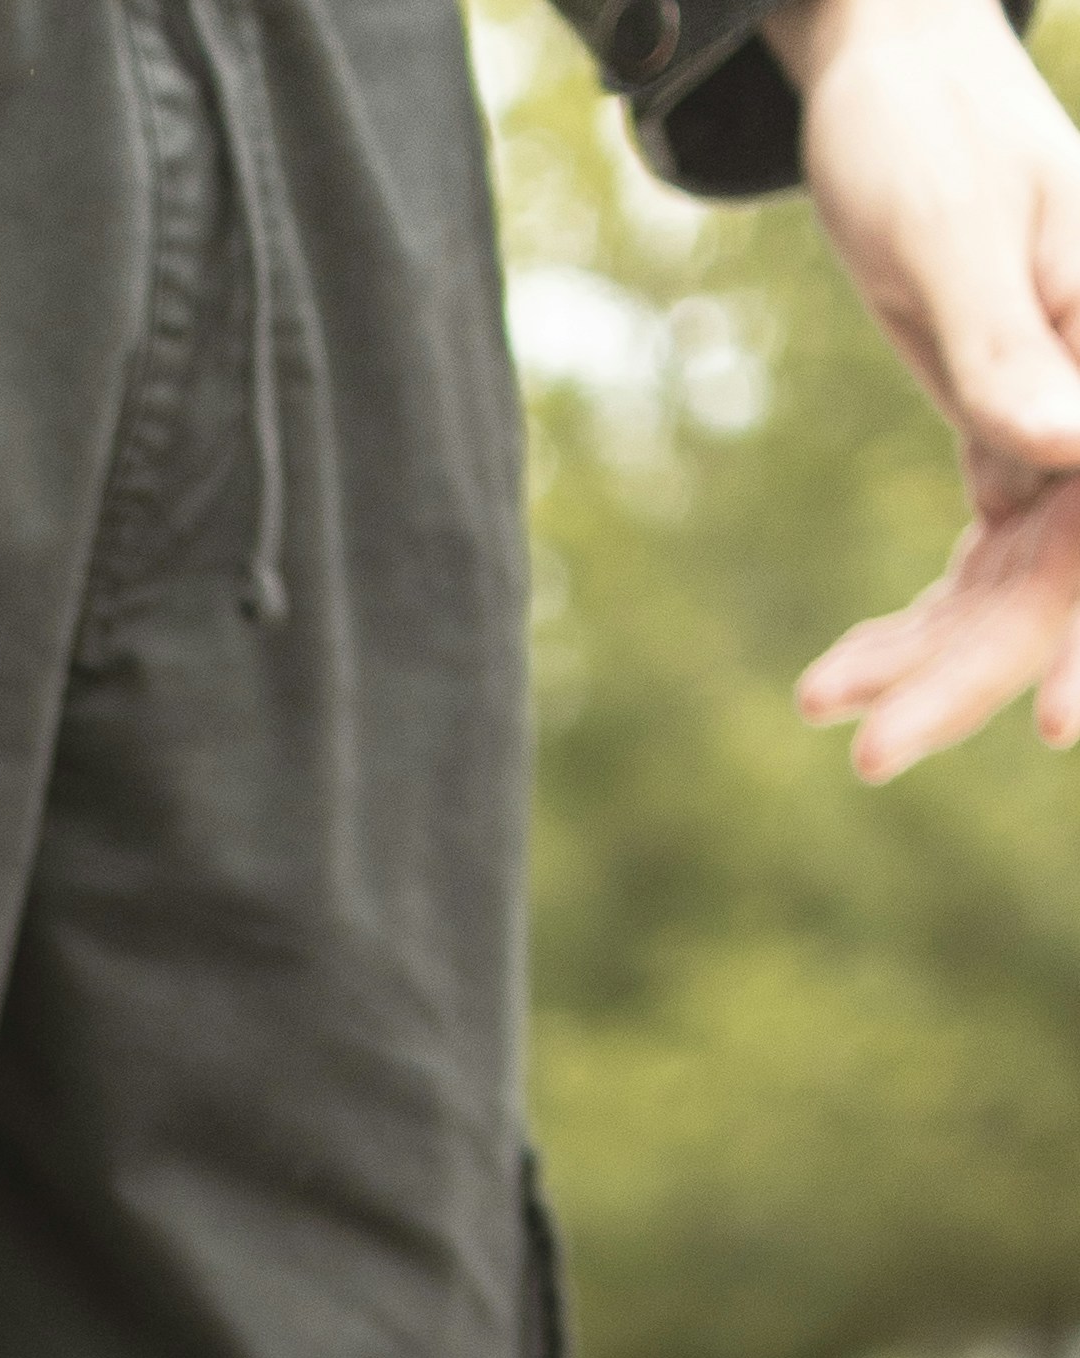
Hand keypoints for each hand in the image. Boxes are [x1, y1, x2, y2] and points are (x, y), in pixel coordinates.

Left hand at [774, 0, 1079, 774]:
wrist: (887, 83)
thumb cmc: (923, 131)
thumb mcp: (949, 232)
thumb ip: (1011, 344)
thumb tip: (1076, 447)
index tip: (1062, 723)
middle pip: (1078, 576)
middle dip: (985, 674)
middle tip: (876, 752)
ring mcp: (1072, 429)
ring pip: (1021, 592)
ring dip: (930, 666)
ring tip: (825, 705)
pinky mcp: (1015, 444)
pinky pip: (976, 571)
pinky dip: (909, 630)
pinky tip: (829, 679)